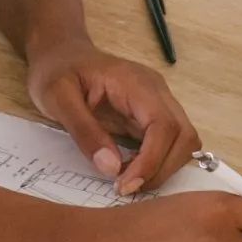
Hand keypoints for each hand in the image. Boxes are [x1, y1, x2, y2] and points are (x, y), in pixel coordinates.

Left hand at [27, 41, 199, 194]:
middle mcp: (155, 91)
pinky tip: (130, 171)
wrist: (60, 53)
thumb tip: (111, 168)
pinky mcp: (151, 116)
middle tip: (125, 188)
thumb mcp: (58, 98)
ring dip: (163, 169)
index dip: (152, 161)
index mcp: (135, 82)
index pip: (163, 125)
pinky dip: (158, 164)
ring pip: (184, 142)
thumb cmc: (57, 71)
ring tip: (126, 180)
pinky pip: (170, 144)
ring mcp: (156, 103)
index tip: (124, 185)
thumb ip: (84, 131)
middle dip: (161, 169)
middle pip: (184, 136)